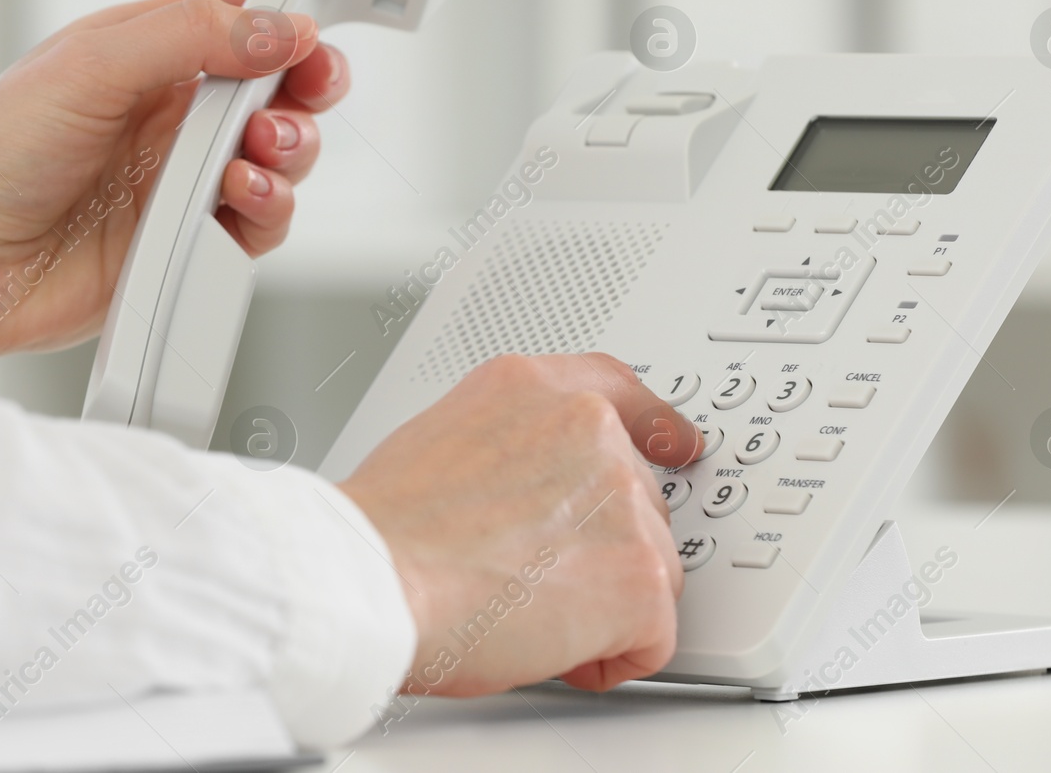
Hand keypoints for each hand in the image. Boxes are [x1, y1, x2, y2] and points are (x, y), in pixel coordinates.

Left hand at [0, 0, 350, 371]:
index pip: (241, 14)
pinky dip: (267, 209)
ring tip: (259, 155)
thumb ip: (192, 36)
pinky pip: (260, 223)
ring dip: (290, 150)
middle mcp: (171, 114)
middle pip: (278, 88)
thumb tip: (282, 26)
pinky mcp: (188, 244)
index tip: (326, 16)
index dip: (291, 11)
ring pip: (280, 157)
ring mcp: (181, 180)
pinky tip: (237, 200)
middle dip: (309, 86)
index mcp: (146, 51)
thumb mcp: (90, 65)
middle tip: (311, 89)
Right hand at [338, 353, 703, 696]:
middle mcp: (586, 427)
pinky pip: (654, 637)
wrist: (373, 579)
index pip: (618, 390)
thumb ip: (508, 447)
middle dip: (598, 550)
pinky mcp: (640, 574)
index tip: (676, 446)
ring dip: (601, 605)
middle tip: (526, 577)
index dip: (654, 428)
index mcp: (533, 388)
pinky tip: (546, 647)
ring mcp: (622, 498)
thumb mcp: (438, 438)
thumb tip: (527, 490)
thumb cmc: (384, 532)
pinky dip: (608, 660)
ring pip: (649, 569)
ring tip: (522, 610)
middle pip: (638, 501)